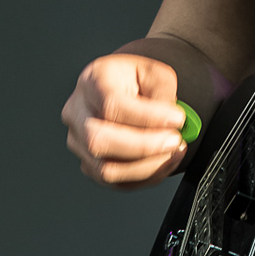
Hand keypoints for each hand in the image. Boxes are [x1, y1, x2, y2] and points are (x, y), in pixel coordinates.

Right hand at [62, 52, 191, 189]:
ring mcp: (78, 142)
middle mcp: (77, 113)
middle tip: (175, 140)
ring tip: (175, 151)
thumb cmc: (136, 80)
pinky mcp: (88, 164)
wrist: (124, 89)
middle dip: (143, 146)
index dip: (146, 116)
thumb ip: (163, 93)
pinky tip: (164, 162)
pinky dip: (145, 177)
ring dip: (148, 166)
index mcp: (92, 81)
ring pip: (106, 169)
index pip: (111, 105)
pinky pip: (115, 182)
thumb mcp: (155, 72)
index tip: (177, 119)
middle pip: (98, 141)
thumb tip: (171, 121)